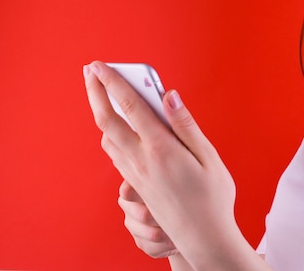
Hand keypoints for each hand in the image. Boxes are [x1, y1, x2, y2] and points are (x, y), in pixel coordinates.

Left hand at [83, 61, 261, 269]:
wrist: (203, 237)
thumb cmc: (213, 197)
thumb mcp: (208, 156)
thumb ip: (186, 124)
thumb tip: (169, 96)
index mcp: (162, 149)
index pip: (131, 107)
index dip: (114, 83)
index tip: (101, 66)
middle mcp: (142, 161)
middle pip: (107, 120)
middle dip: (95, 92)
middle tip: (89, 71)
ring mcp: (135, 174)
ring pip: (106, 137)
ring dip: (100, 112)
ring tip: (101, 94)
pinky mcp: (136, 184)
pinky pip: (114, 153)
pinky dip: (109, 132)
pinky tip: (117, 127)